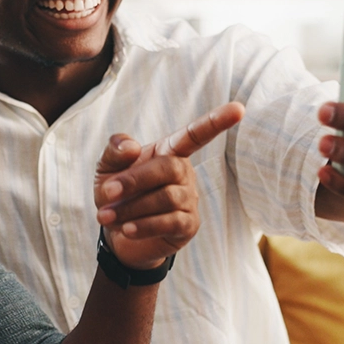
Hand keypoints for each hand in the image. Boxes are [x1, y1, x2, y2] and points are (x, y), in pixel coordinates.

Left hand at [93, 102, 244, 268]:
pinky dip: (144, 226)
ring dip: (131, 207)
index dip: (215, 122)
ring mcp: (190, 199)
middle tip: (107, 191)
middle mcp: (184, 173)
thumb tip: (132, 147)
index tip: (238, 109)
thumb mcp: (107, 168)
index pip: (195, 135)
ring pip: (167, 197)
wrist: (117, 234)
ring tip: (105, 215)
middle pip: (169, 168)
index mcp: (169, 152)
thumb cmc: (116, 193)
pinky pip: (170, 222)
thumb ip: (115, 151)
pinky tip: (126, 229)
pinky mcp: (188, 225)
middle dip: (134, 180)